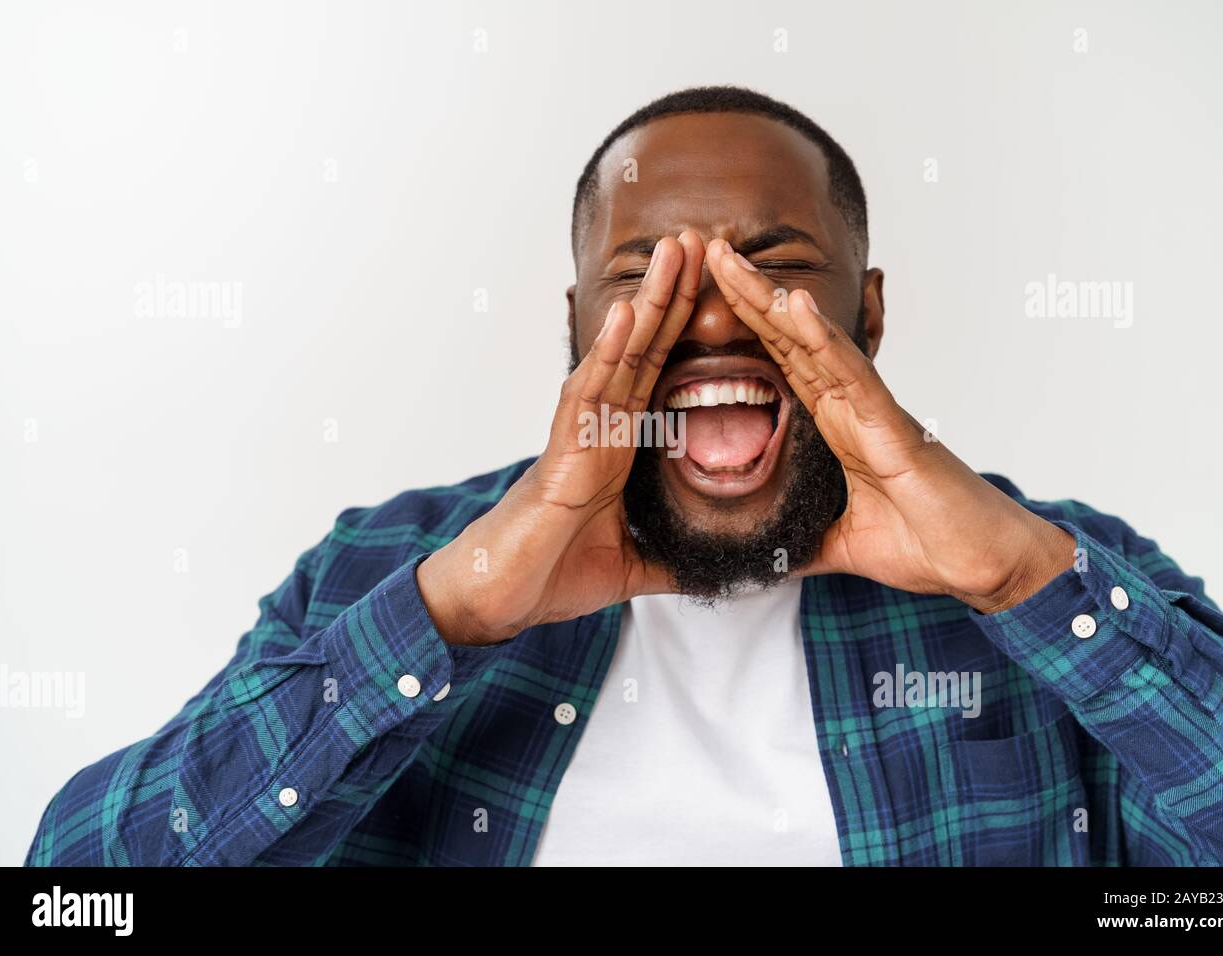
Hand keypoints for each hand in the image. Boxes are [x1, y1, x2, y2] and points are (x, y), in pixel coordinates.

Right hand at [417, 231, 706, 643]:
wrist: (499, 599)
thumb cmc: (552, 574)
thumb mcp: (634, 568)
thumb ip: (674, 560)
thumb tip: (723, 573)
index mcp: (619, 446)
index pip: (658, 374)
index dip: (683, 330)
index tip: (715, 288)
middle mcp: (600, 429)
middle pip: (642, 349)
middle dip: (671, 296)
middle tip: (698, 239)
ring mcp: (580, 434)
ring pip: (618, 357)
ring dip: (647, 304)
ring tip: (674, 252)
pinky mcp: (562, 453)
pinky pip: (587, 395)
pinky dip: (607, 353)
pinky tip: (628, 314)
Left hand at [706, 238, 1074, 613]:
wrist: (984, 567)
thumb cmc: (930, 546)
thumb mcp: (844, 545)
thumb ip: (804, 544)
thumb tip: (766, 560)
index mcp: (838, 428)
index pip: (784, 365)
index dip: (749, 328)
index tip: (707, 295)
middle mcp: (852, 408)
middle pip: (791, 340)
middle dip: (749, 296)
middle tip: (709, 248)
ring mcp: (873, 411)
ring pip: (814, 342)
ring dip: (771, 300)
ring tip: (731, 261)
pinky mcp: (894, 426)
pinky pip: (853, 373)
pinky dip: (823, 338)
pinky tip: (795, 305)